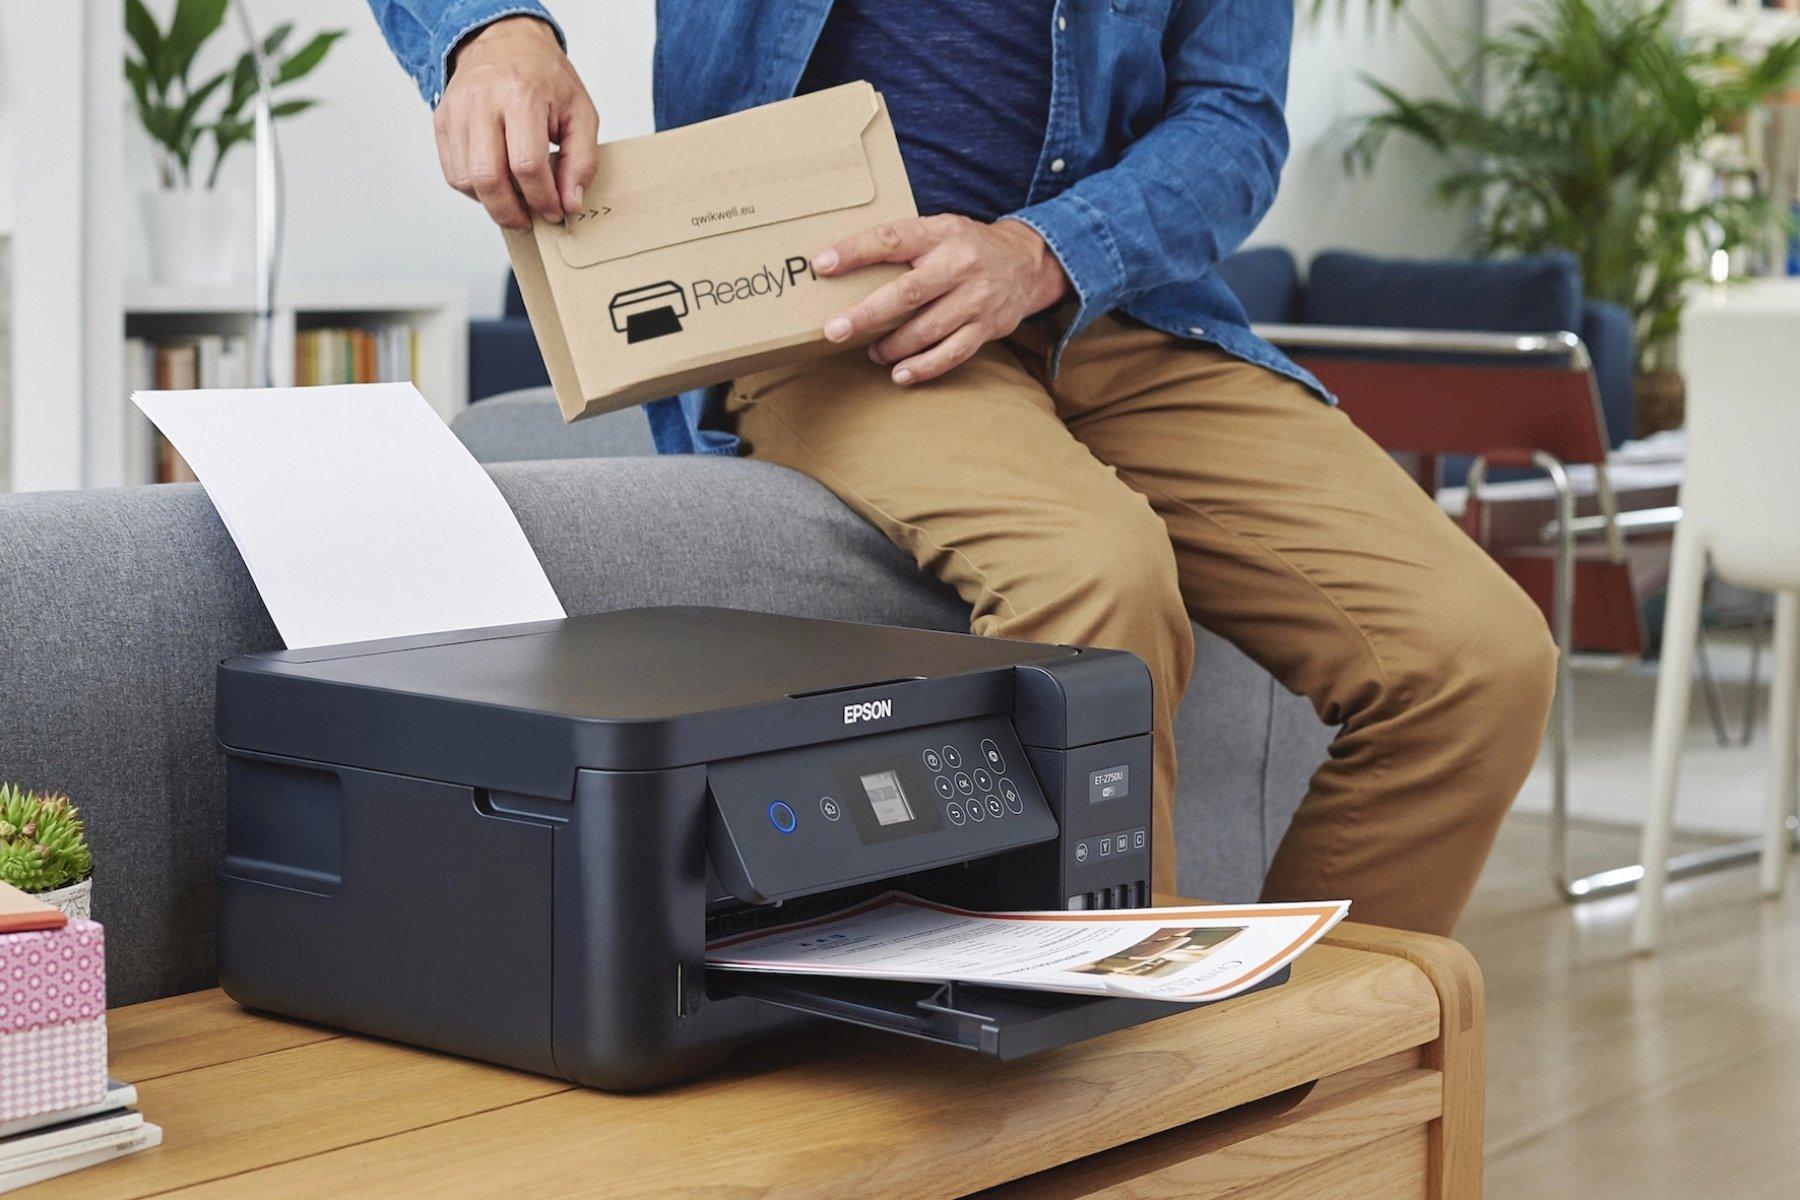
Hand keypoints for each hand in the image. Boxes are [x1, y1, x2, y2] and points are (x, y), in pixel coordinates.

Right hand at [435, 16, 598, 230]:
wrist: (505, 41)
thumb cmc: (545, 77)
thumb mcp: (580, 113)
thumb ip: (582, 160)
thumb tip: (571, 203)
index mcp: (521, 96)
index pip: (527, 166)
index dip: (543, 199)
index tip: (556, 212)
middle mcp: (482, 102)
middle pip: (488, 178)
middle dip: (511, 212)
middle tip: (530, 221)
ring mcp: (456, 111)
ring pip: (465, 180)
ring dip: (491, 204)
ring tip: (515, 203)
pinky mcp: (442, 120)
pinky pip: (452, 172)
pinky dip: (474, 190)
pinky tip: (496, 185)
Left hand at [814, 215, 1070, 384]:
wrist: (1027, 263)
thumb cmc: (966, 247)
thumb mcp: (939, 229)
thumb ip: (904, 244)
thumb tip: (842, 266)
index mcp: (940, 234)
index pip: (891, 240)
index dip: (855, 252)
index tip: (822, 265)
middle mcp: (960, 265)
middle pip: (907, 293)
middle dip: (866, 315)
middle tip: (834, 330)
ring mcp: (976, 298)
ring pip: (927, 329)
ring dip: (892, 346)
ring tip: (871, 352)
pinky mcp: (987, 327)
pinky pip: (952, 353)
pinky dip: (924, 367)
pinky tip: (900, 374)